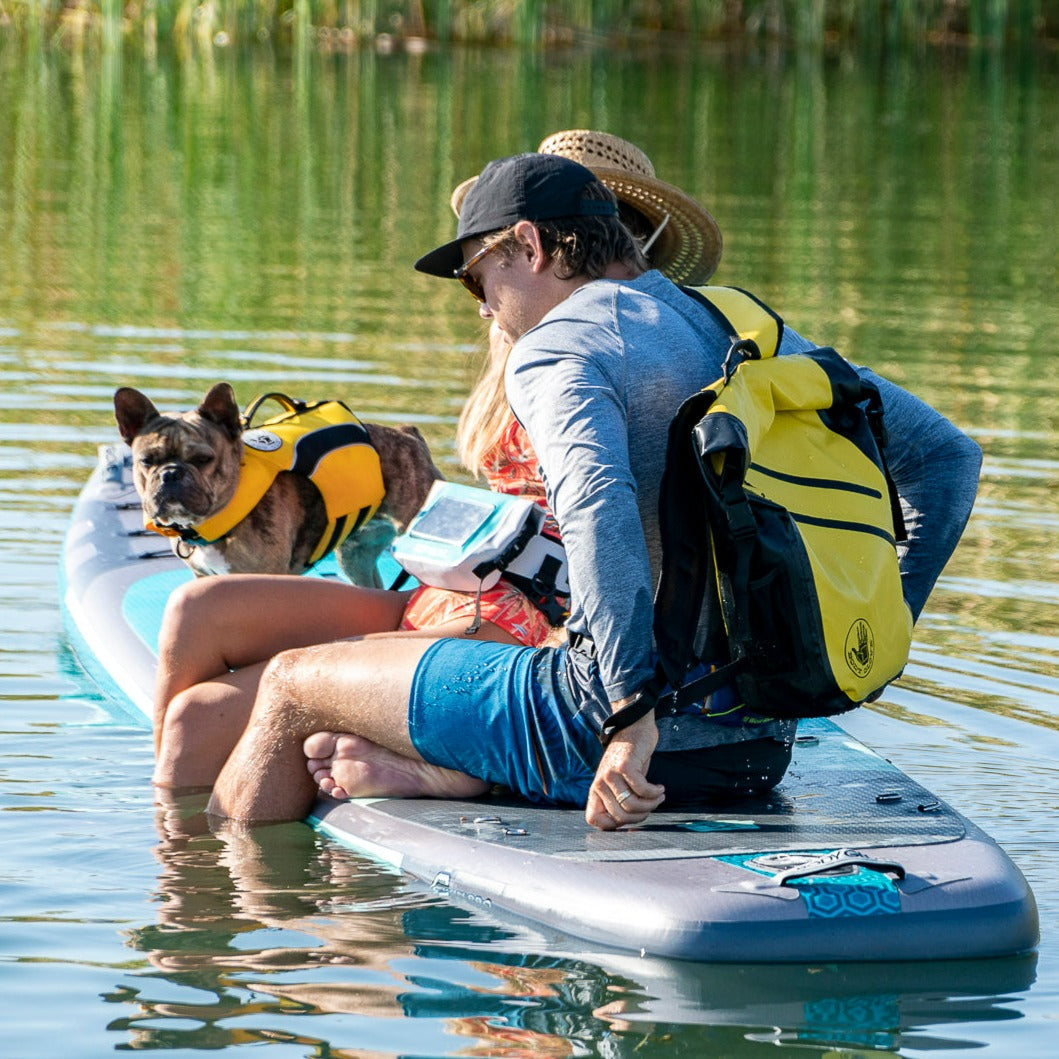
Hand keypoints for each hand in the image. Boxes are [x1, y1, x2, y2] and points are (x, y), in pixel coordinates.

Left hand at [585, 712, 664, 830]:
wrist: (633, 727)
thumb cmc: (630, 761)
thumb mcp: (619, 784)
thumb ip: (619, 801)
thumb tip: (629, 824)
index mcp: (595, 791)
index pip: (593, 819)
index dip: (613, 825)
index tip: (632, 817)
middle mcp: (599, 784)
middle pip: (620, 817)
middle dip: (641, 816)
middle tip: (652, 806)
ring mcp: (610, 775)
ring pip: (632, 805)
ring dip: (651, 805)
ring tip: (658, 797)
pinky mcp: (624, 766)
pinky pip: (642, 790)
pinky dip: (655, 793)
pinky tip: (660, 788)